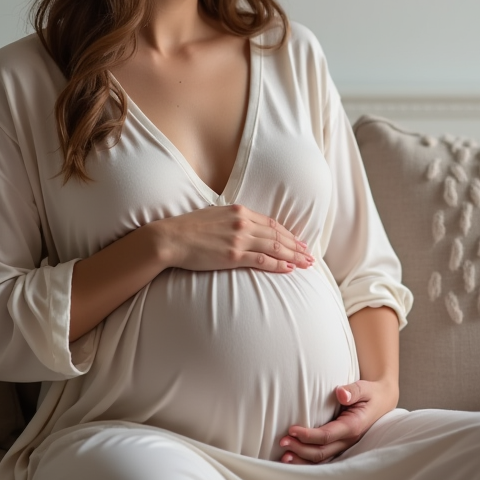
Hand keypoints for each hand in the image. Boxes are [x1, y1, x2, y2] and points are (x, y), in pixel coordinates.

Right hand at [151, 204, 313, 273]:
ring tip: (306, 263)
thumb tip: (242, 225)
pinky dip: (278, 264)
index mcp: (239, 211)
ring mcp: (239, 239)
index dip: (288, 233)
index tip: (298, 241)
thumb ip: (231, 219)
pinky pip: (263, 260)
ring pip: (275, 247)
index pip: (271, 223)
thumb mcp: (213, 215)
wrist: (170, 238)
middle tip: (309, 254)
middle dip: (296, 245)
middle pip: (277, 235)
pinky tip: (289, 268)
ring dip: (293, 256)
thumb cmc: (188, 229)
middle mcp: (243, 223)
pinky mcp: (233, 255)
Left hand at [278, 379, 398, 463]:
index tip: (291, 429)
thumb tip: (340, 393)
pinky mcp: (340, 446)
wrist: (382, 402)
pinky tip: (294, 458)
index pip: (327, 436)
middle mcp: (349, 440)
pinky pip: (323, 458)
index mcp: (353, 426)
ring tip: (284, 456)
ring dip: (302, 459)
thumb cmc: (371, 394)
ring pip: (322, 459)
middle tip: (282, 441)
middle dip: (300, 448)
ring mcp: (345, 445)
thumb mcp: (365, 388)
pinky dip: (307, 460)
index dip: (308, 435)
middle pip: (321, 451)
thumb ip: (353, 390)